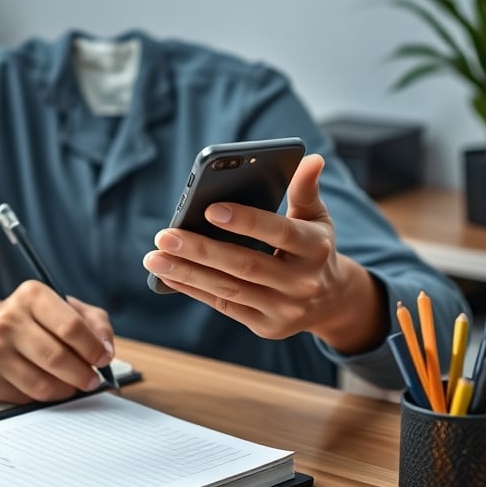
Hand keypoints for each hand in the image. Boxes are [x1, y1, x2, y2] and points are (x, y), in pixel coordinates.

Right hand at [0, 282, 115, 402]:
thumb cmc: (36, 319)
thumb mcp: (68, 307)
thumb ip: (95, 322)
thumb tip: (106, 349)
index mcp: (31, 295)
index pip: (70, 326)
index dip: (93, 348)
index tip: (104, 358)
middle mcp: (8, 320)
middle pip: (57, 358)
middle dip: (83, 374)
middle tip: (93, 379)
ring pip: (42, 384)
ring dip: (67, 389)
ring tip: (73, 384)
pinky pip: (27, 398)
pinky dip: (45, 397)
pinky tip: (48, 384)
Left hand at [142, 154, 387, 353]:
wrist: (332, 301)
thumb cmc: (313, 248)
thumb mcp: (316, 218)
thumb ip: (305, 190)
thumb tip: (310, 159)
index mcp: (316, 248)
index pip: (279, 231)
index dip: (246, 221)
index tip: (209, 208)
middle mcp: (303, 282)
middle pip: (245, 264)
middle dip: (200, 249)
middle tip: (164, 235)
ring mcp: (285, 309)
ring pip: (228, 288)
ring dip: (187, 273)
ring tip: (154, 257)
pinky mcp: (267, 327)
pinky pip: (224, 306)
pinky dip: (193, 289)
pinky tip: (167, 274)